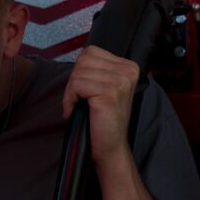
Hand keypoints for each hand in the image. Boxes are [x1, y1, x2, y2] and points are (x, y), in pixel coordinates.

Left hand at [62, 45, 139, 165]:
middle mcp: (128, 72)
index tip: (83, 90)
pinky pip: (77, 86)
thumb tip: (80, 57)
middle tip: (77, 100)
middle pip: (84, 61)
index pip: (91, 52)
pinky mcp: (110, 94)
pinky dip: (69, 100)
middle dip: (74, 80)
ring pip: (78, 73)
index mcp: (129, 67)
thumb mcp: (106, 87)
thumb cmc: (105, 119)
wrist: (111, 146)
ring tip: (77, 106)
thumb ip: (98, 69)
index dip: (80, 71)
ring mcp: (121, 82)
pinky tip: (75, 111)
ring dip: (71, 92)